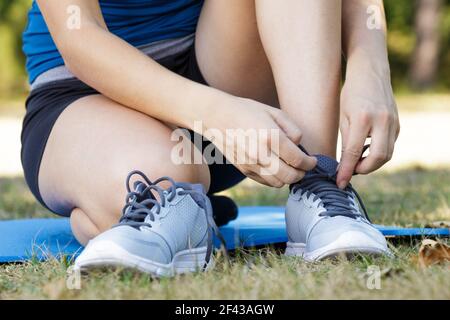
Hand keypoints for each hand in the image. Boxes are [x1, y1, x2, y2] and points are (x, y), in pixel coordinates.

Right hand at [205, 96, 316, 186]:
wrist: (216, 116)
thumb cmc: (246, 110)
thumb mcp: (273, 112)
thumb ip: (292, 129)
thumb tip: (299, 147)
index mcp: (271, 136)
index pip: (298, 159)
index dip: (310, 163)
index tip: (313, 161)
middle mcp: (260, 153)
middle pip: (290, 176)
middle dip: (302, 174)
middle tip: (304, 168)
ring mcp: (250, 163)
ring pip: (278, 183)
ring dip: (288, 178)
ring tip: (291, 169)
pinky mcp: (243, 169)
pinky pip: (264, 181)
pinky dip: (274, 179)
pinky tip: (276, 169)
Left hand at [337, 64, 399, 188]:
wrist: (370, 73)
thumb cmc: (351, 94)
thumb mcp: (342, 117)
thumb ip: (346, 141)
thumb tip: (344, 165)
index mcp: (362, 119)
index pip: (353, 153)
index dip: (347, 171)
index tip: (340, 182)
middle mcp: (382, 121)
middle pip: (378, 158)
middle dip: (363, 170)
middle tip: (351, 171)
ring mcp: (393, 122)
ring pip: (387, 154)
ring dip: (372, 163)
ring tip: (357, 162)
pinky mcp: (398, 123)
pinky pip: (390, 145)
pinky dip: (378, 153)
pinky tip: (366, 151)